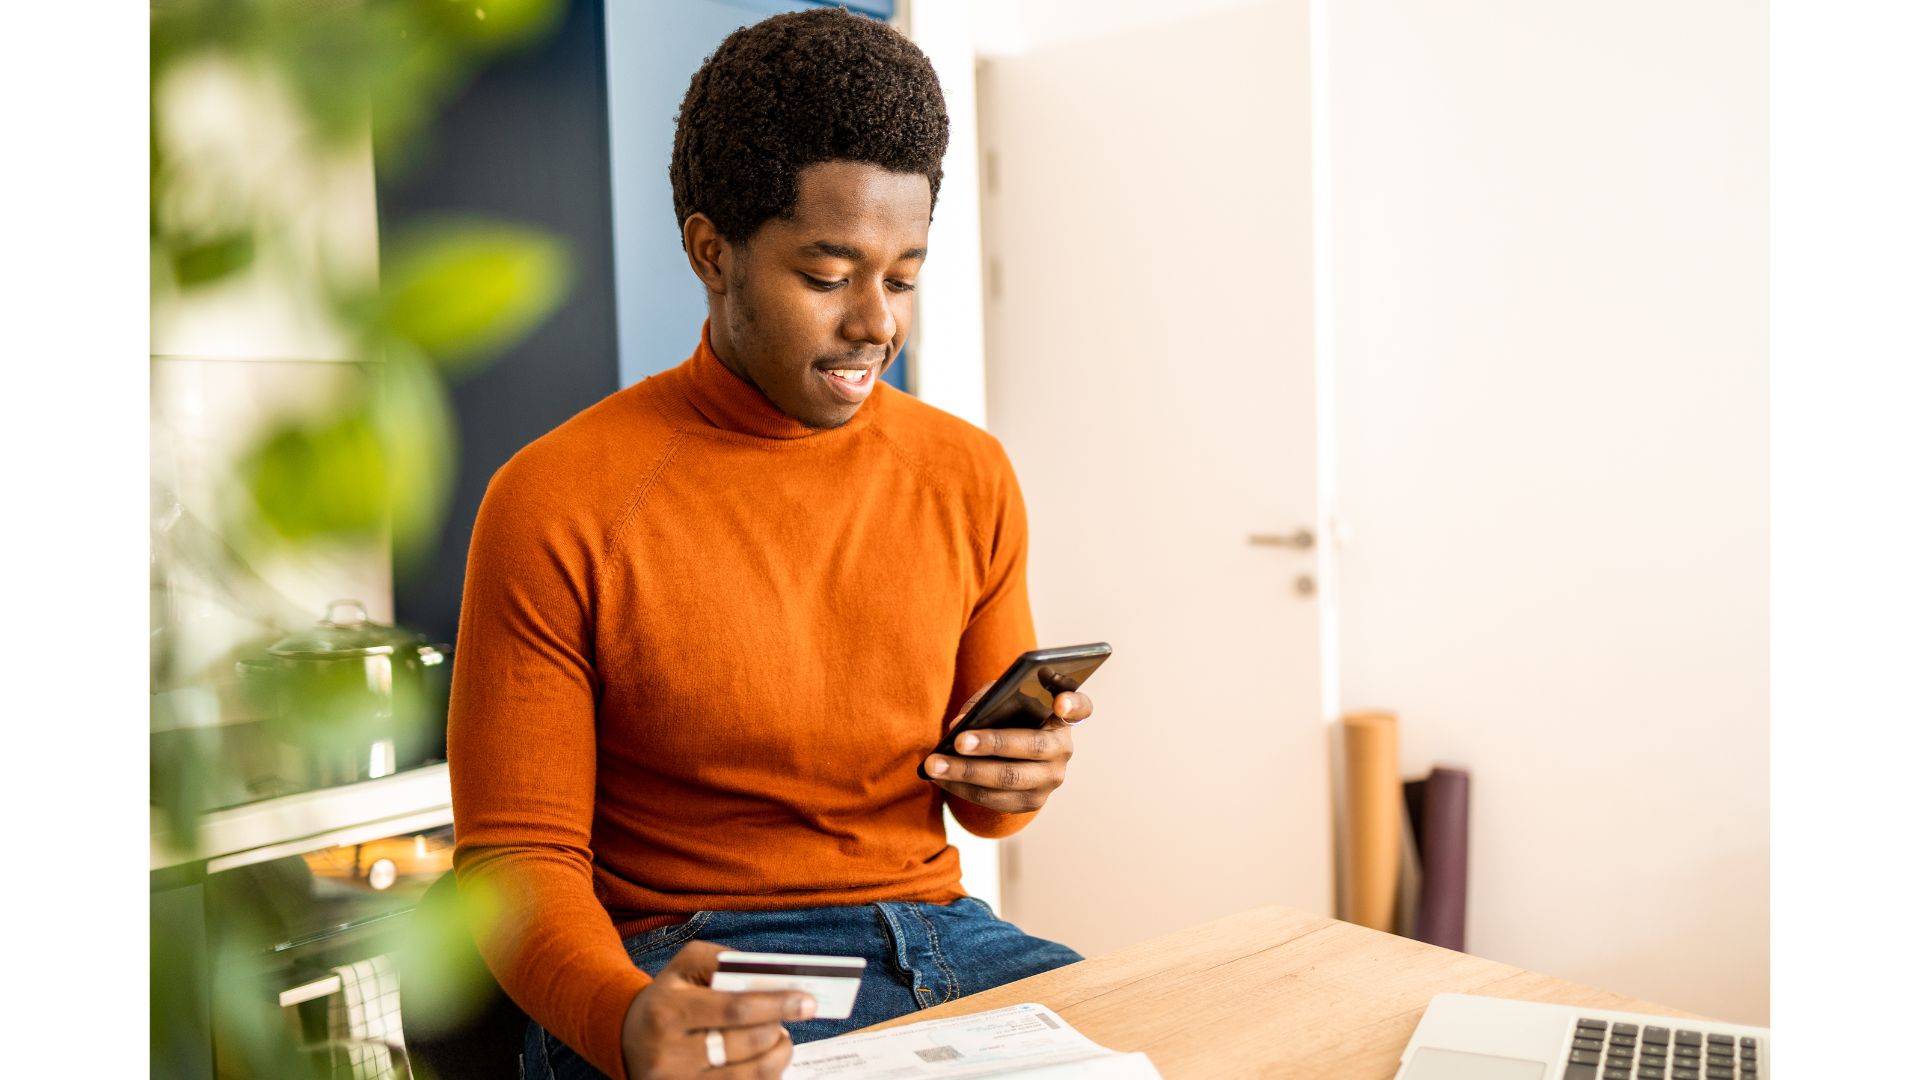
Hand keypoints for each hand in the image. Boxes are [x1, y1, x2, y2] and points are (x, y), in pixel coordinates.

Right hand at [621, 940, 814, 1078]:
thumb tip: (769, 976)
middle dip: (778, 1030)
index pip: (734, 1009)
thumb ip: (723, 961)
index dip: (776, 1005)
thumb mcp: (684, 965)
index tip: (807, 1001)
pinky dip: (762, 1076)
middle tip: (793, 1017)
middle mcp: (668, 1054)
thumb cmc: (668, 996)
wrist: (626, 1038)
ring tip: (780, 1039)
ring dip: (777, 1056)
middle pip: (745, 1045)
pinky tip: (765, 1060)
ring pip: (748, 1077)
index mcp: (667, 1012)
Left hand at [922, 680, 1092, 812]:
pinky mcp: (1032, 802)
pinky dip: (963, 788)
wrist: (1014, 756)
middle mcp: (1063, 749)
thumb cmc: (1009, 716)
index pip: (1079, 707)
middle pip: (1032, 746)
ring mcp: (1050, 780)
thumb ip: (986, 701)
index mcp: (1062, 717)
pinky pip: (995, 800)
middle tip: (958, 742)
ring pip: (1008, 779)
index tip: (1060, 701)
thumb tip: (959, 724)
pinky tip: (941, 777)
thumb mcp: (1002, 699)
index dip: (1071, 703)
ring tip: (934, 765)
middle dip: (992, 744)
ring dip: (966, 773)